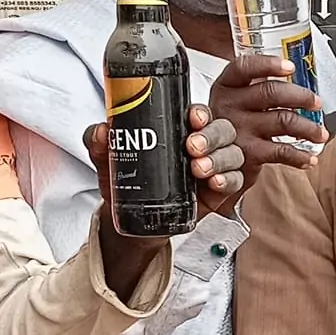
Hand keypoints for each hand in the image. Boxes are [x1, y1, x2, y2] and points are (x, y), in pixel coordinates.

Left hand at [86, 107, 242, 299]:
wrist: (134, 221)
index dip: (200, 113)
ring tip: (199, 169)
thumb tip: (101, 130)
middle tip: (192, 147)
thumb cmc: (127, 183)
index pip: (198, 114)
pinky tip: (215, 183)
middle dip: (211, 136)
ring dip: (220, 158)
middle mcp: (202, 144)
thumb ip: (99, 142)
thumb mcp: (107, 159)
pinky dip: (229, 179)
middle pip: (222, 129)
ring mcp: (214, 167)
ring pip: (233, 153)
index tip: (192, 117)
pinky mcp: (220, 191)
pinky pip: (236, 180)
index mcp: (178, 130)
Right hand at [209, 54, 327, 193]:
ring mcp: (237, 131)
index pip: (244, 67)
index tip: (290, 66)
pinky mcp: (247, 154)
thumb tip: (296, 78)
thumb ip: (255, 87)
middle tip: (316, 102)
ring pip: (282, 120)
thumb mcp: (233, 102)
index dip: (268, 65)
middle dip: (300, 96)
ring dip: (308, 127)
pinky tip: (310, 157)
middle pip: (270, 92)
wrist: (212, 166)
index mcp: (225, 86)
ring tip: (320, 133)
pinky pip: (281, 151)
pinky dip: (300, 155)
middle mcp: (228, 105)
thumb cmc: (230, 127)